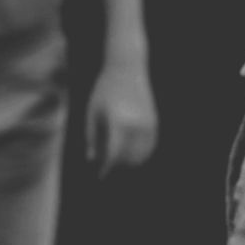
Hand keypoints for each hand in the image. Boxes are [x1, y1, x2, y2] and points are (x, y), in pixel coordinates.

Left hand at [85, 53, 158, 176]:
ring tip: (116, 161)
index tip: (99, 175)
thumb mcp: (91, 111)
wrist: (126, 69)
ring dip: (129, 163)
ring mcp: (147, 124)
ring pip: (141, 156)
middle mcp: (135, 125)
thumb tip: (92, 160)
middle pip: (128, 158)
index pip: (113, 153)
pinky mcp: (154, 123)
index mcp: (117, 121)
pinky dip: (140, 155)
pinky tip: (129, 155)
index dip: (106, 168)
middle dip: (116, 166)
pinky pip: (149, 147)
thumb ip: (90, 136)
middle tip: (105, 166)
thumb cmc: (104, 90)